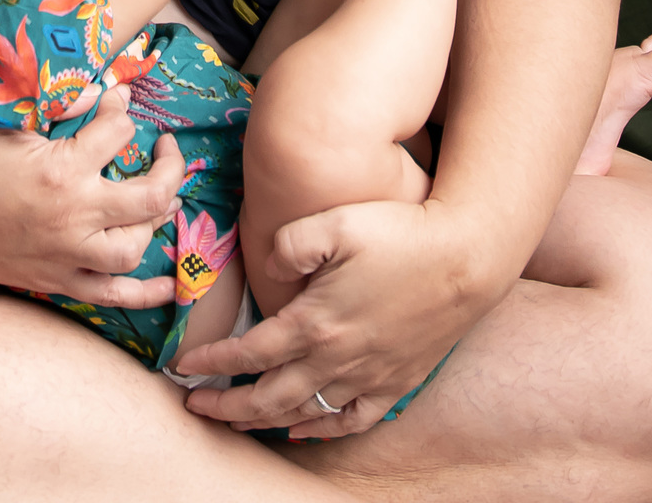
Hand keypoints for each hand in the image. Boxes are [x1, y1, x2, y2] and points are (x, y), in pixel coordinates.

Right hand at [0, 86, 185, 304]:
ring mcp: (66, 257)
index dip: (120, 107)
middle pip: (149, 195)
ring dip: (155, 219)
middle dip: (168, 165)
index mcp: (60, 171)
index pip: (117, 131)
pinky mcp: (55, 282)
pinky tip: (170, 286)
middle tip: (164, 145)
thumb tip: (103, 93)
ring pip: (135, 246)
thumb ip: (58, 105)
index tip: (115, 98)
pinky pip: (112, 297)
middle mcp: (72, 218)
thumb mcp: (7, 120)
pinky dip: (145, 294)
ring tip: (158, 195)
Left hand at [179, 198, 498, 436]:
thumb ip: (289, 242)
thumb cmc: (400, 232)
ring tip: (237, 419)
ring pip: (305, 413)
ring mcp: (369, 376)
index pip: (250, 352)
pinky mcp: (397, 381)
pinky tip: (305, 428)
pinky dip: (322, 429)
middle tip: (196, 406)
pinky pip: (351, 420)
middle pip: (269, 396)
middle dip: (227, 405)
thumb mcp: (335, 222)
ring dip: (265, 420)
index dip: (213, 361)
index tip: (183, 366)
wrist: (468, 258)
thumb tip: (266, 267)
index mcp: (316, 322)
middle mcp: (338, 359)